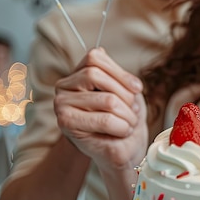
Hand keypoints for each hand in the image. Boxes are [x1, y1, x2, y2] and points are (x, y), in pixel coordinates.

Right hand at [54, 48, 147, 171]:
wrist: (125, 150)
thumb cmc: (125, 118)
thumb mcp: (125, 90)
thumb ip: (113, 72)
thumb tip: (100, 50)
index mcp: (77, 74)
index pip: (94, 57)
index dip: (121, 72)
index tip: (137, 89)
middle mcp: (63, 87)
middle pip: (96, 75)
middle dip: (124, 94)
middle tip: (133, 109)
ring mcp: (61, 105)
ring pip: (106, 99)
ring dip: (127, 113)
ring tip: (129, 122)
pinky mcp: (67, 124)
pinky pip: (105, 119)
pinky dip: (122, 126)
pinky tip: (122, 131)